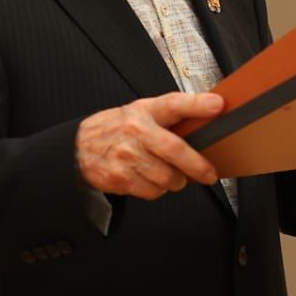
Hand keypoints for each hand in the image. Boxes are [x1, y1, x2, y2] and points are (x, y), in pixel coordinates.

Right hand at [76, 91, 224, 199]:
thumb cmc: (116, 129)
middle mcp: (135, 132)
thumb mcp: (141, 111)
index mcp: (144, 112)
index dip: (197, 104)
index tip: (217, 106)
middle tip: (207, 173)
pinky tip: (149, 179)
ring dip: (175, 181)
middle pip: (175, 150)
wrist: (78, 147)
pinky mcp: (119, 178)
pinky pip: (152, 192)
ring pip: (167, 178)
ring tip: (168, 174)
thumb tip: (209, 113)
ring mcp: (126, 156)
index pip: (173, 104)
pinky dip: (156, 190)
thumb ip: (171, 113)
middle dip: (198, 166)